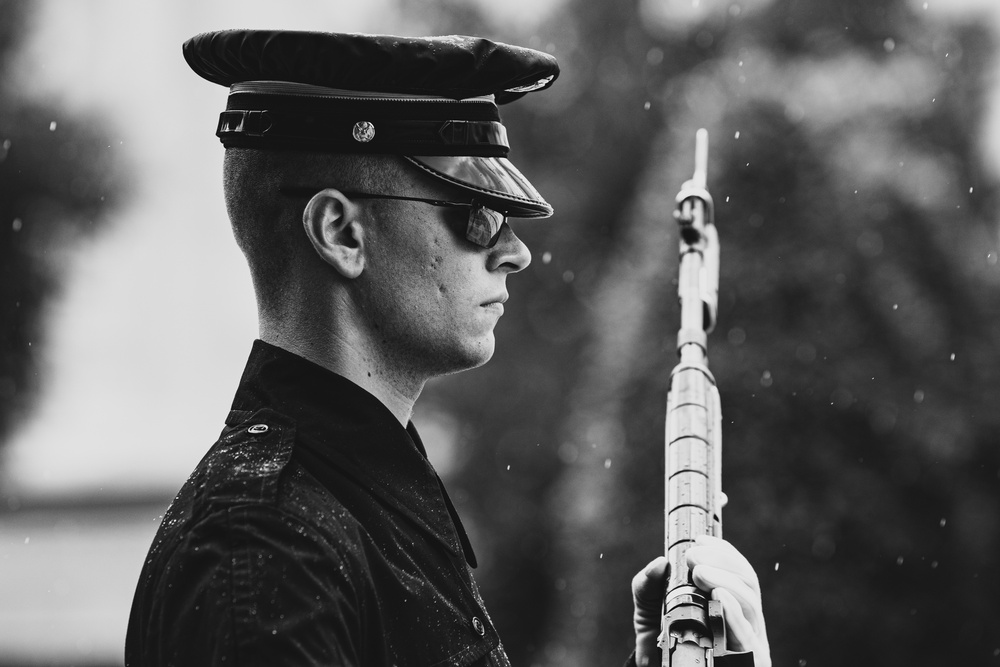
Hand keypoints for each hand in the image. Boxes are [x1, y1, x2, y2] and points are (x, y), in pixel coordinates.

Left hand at [631, 536, 770, 666]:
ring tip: (701, 572)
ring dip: (726, 580)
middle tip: (694, 557)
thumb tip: (659, 563)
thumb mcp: (650, 608)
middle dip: (722, 561)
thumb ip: (648, 585)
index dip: (723, 550)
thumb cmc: (661, 639)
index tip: (701, 539)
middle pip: (748, 582)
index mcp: (729, 601)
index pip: (738, 570)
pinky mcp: (749, 661)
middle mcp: (743, 618)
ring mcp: (748, 640)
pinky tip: (720, 597)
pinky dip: (734, 613)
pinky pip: (748, 636)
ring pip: (750, 603)